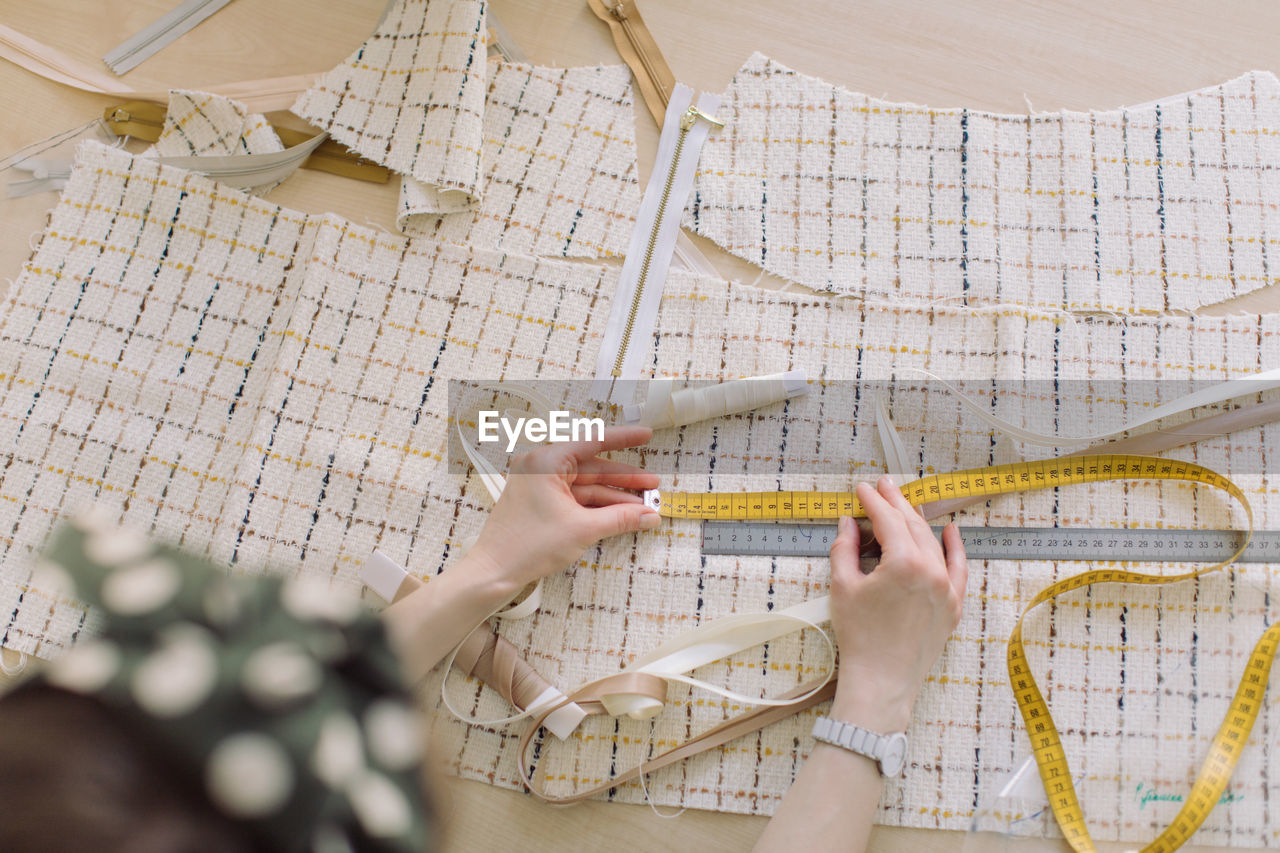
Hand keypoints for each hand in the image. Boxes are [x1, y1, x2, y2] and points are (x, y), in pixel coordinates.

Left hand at [467, 425, 660, 591]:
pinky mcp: (541, 503)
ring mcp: (540, 485)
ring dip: (614, 496)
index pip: (592, 441)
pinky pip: (575, 498)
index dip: (623, 438)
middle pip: (593, 467)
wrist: (494, 571)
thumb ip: (620, 519)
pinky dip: (597, 506)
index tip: (645, 435)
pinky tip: (621, 514)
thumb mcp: (582, 529)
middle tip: (652, 485)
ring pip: (586, 485)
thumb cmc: (525, 546)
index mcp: (545, 462)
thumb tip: (648, 515)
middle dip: (624, 478)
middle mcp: (541, 467)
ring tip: (643, 505)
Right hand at [827, 475, 967, 731]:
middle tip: (883, 486)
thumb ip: (845, 548)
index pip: (888, 520)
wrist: (882, 681)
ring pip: (933, 543)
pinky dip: (955, 548)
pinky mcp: (953, 606)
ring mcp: (947, 588)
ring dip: (917, 521)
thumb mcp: (843, 587)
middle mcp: (932, 571)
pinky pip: (958, 568)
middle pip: (913, 526)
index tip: (862, 489)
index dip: (873, 501)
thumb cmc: (859, 637)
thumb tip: (848, 523)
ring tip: (903, 504)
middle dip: (896, 503)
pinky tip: (951, 530)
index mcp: (904, 563)